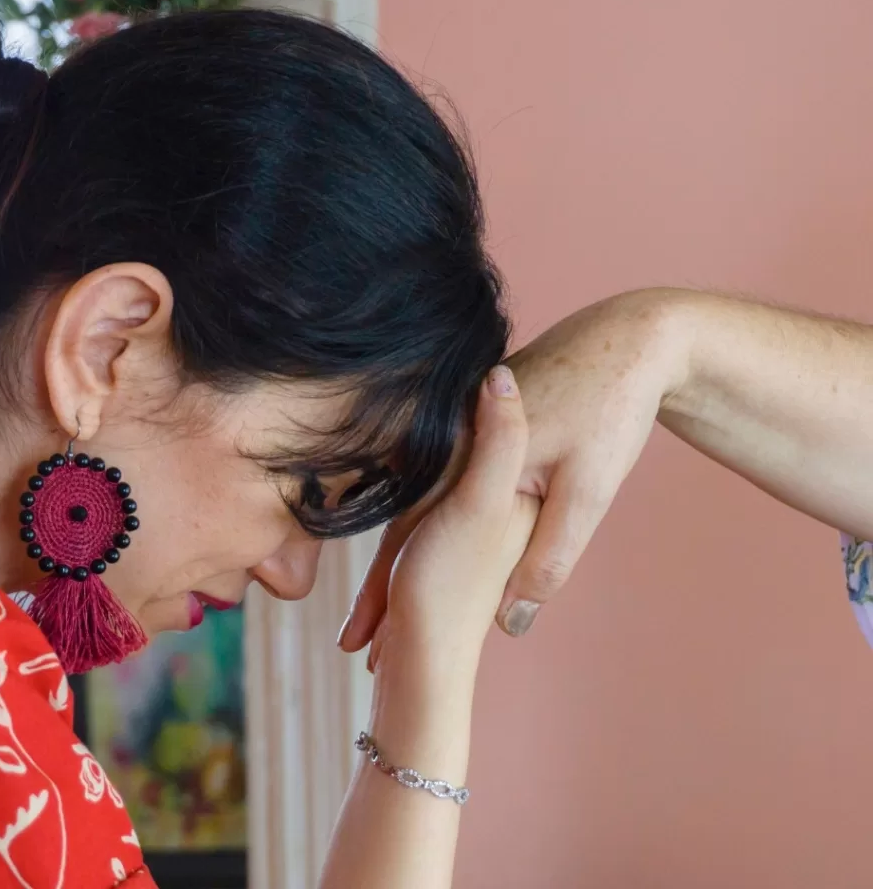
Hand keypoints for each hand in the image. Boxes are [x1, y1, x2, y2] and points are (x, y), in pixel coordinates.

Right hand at [340, 292, 685, 654]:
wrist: (627, 339)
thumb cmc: (609, 416)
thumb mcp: (586, 494)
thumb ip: (549, 557)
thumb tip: (515, 623)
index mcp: (464, 460)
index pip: (404, 541)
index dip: (380, 597)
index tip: (360, 646)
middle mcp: (450, 441)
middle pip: (401, 526)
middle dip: (380, 586)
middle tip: (357, 641)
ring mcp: (460, 428)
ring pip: (418, 505)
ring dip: (400, 557)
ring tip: (382, 610)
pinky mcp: (477, 423)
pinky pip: (441, 481)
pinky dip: (429, 520)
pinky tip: (425, 547)